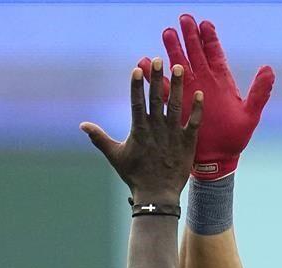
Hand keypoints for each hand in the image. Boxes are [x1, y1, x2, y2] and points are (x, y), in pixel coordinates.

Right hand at [81, 59, 203, 203]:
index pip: (137, 102)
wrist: (157, 195)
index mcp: (139, 130)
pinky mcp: (187, 142)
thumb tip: (82, 125)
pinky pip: (194, 122)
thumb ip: (99, 138)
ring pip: (175, 105)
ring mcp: (173, 134)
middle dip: (157, 78)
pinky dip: (197, 108)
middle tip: (159, 59)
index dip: (137, 85)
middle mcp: (156, 129)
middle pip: (156, 98)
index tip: (138, 68)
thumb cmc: (135, 176)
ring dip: (177, 86)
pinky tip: (199, 93)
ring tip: (179, 67)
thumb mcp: (115, 156)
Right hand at [139, 14, 272, 179]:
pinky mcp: (178, 104)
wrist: (217, 158)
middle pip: (195, 53)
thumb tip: (268, 69)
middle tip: (183, 19)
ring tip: (167, 34)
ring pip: (179, 65)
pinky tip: (147, 63)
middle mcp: (204, 81)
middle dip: (190, 36)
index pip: (214, 53)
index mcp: (221, 81)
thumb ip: (259, 92)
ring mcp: (190, 91)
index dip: (210, 38)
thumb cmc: (235, 137)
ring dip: (173, 50)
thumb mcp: (250, 115)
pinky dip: (156, 76)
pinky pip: (166, 87)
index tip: (205, 23)